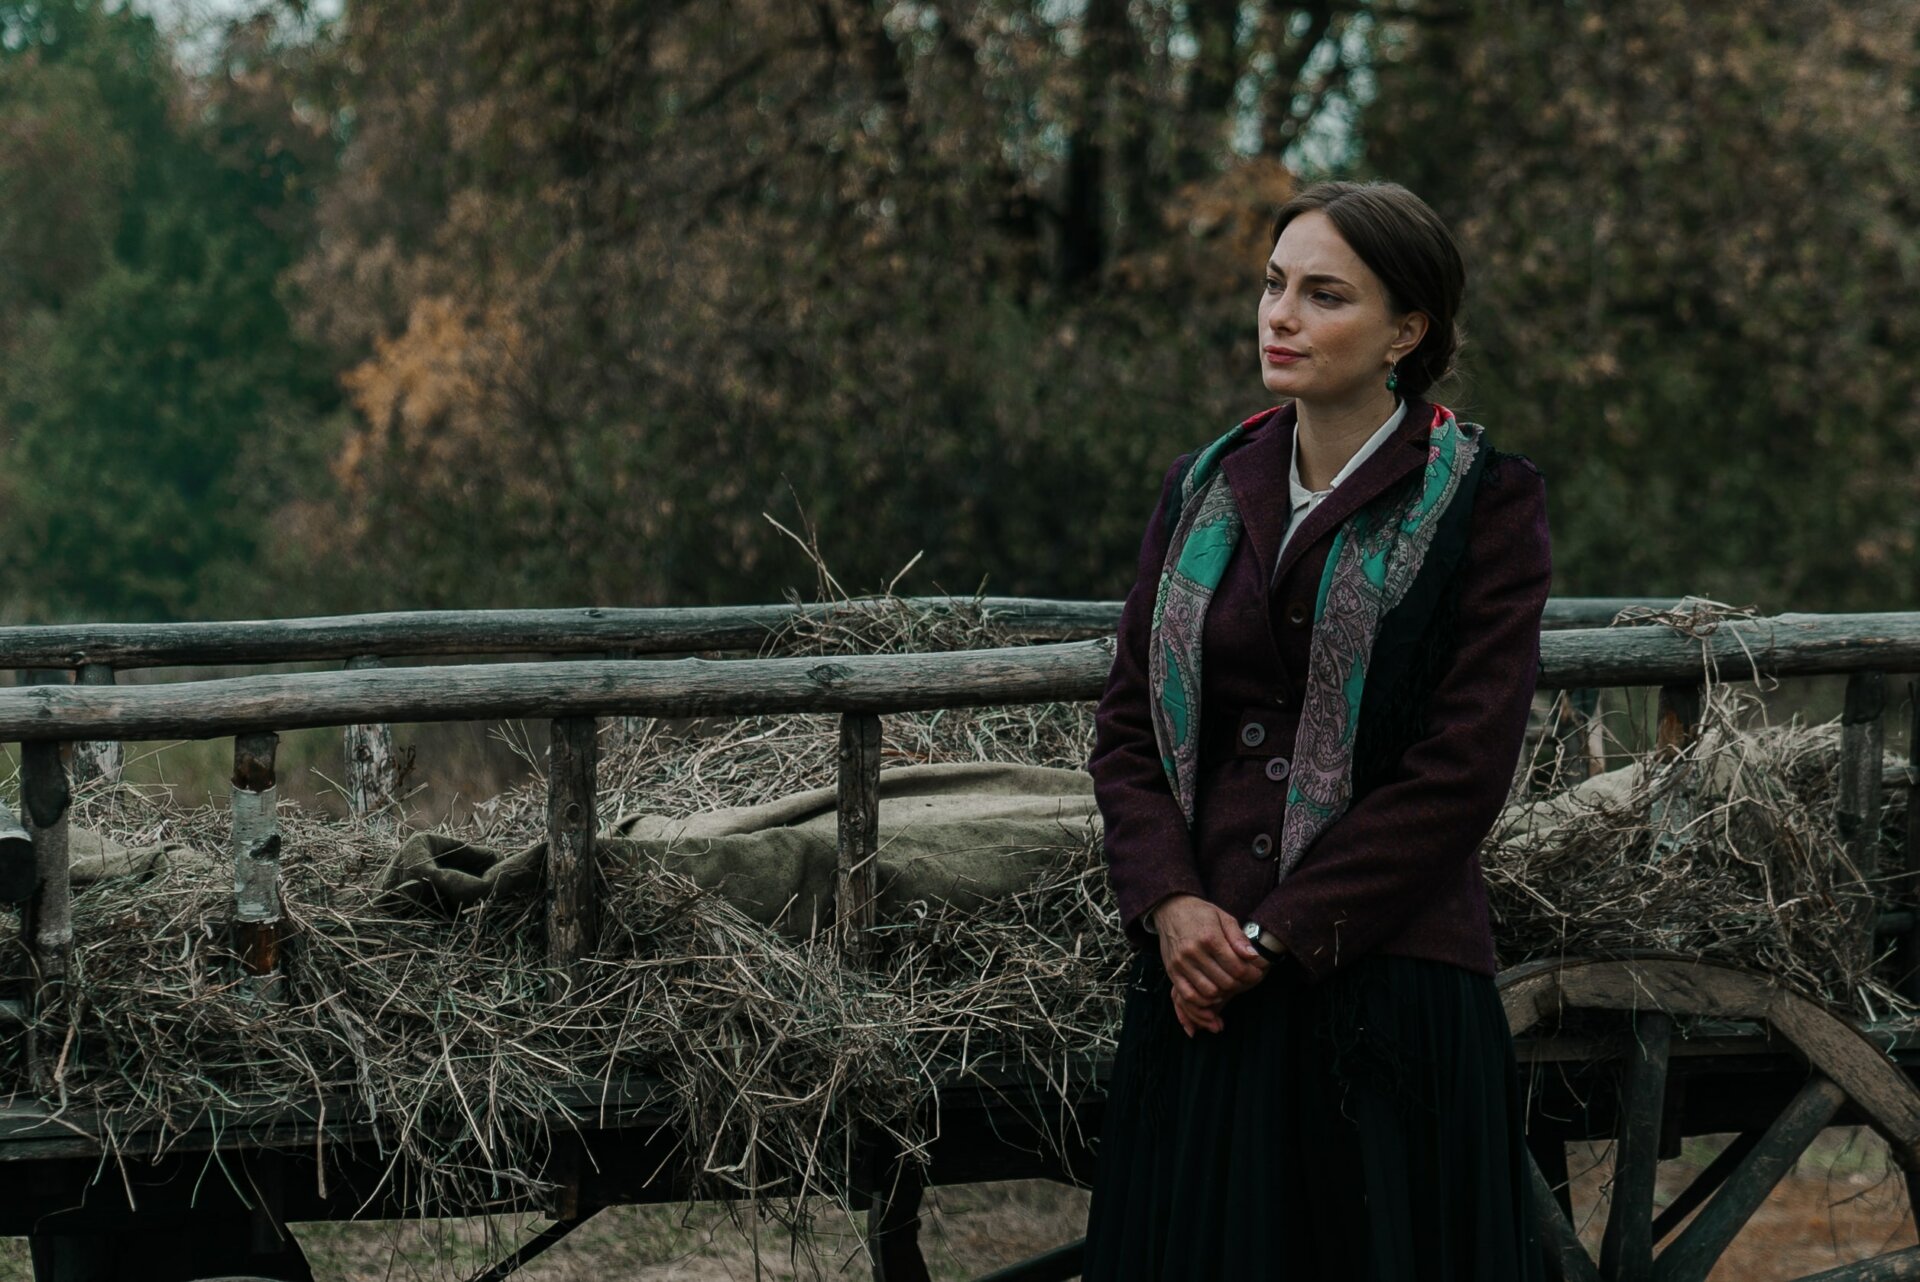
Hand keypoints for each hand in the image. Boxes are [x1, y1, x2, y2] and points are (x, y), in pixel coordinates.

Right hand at [1150, 894, 1270, 1035]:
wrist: (1171, 909)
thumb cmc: (1201, 913)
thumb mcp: (1224, 918)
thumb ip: (1239, 938)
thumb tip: (1253, 957)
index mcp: (1209, 937)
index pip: (1237, 967)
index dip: (1251, 974)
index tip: (1257, 974)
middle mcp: (1193, 952)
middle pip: (1225, 982)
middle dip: (1239, 984)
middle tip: (1245, 980)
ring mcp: (1181, 963)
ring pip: (1209, 992)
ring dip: (1223, 993)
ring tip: (1229, 984)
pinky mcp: (1172, 971)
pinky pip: (1189, 995)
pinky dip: (1203, 1000)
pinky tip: (1213, 993)